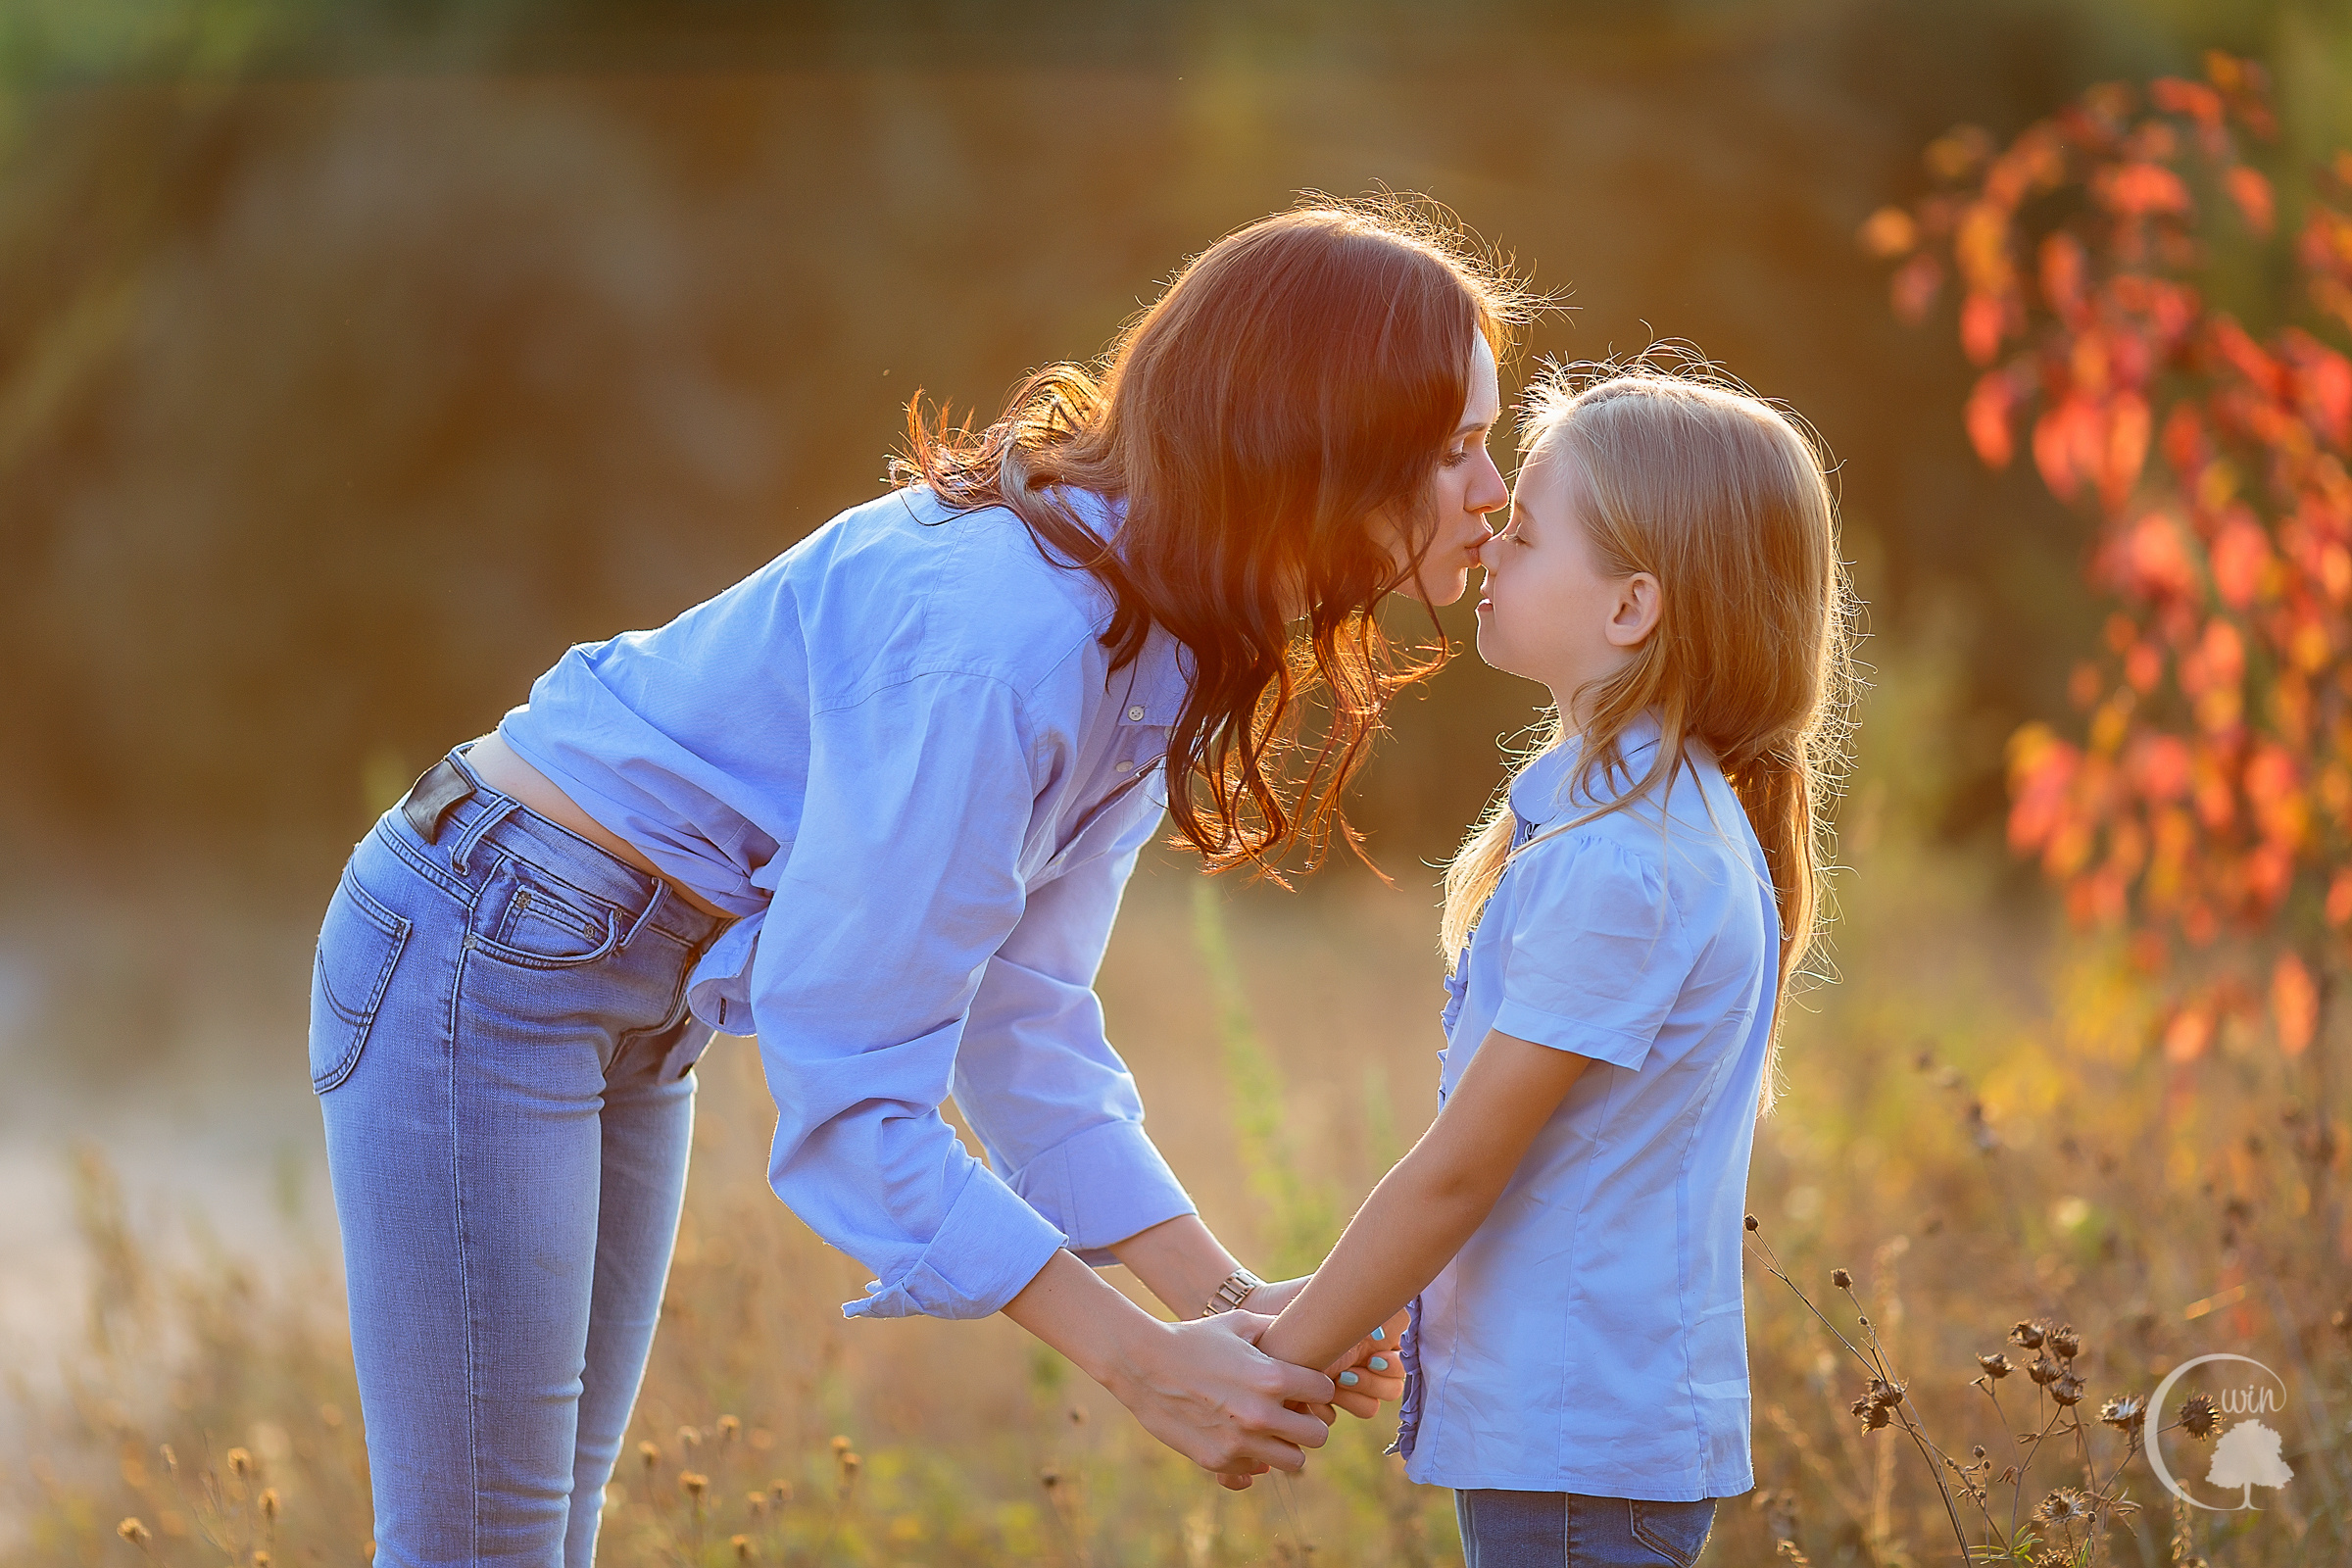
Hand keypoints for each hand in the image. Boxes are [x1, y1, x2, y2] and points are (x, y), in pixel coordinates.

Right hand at [1102, 1309, 1334, 1488]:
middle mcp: (1260, 1414)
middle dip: (1309, 1422)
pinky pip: (1255, 1469)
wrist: (1143, 1365)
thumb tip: (1304, 1326)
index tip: (1306, 1385)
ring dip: (1287, 1445)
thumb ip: (1276, 1328)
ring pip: (1294, 1461)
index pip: (1325, 1391)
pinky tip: (1241, 1436)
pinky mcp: (1218, 1460)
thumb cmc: (1194, 1338)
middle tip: (1295, 1413)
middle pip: (1318, 1435)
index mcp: (1271, 1378)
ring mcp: (1239, 1442)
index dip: (1318, 1386)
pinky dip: (1254, 1457)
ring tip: (1272, 1430)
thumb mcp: (1237, 1323)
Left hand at [1246, 1277, 1407, 1421]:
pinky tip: (1306, 1395)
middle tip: (1345, 1373)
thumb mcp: (1343, 1301)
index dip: (1390, 1366)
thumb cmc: (1300, 1303)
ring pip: (1367, 1407)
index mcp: (1371, 1339)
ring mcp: (1340, 1384)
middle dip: (1371, 1383)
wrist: (1259, 1315)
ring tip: (1328, 1381)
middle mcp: (1361, 1363)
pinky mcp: (1315, 1402)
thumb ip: (1380, 1312)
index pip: (1399, 1366)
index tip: (1373, 1357)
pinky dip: (1320, 1408)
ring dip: (1351, 1397)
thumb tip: (1399, 1334)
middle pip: (1390, 1389)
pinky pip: (1331, 1418)